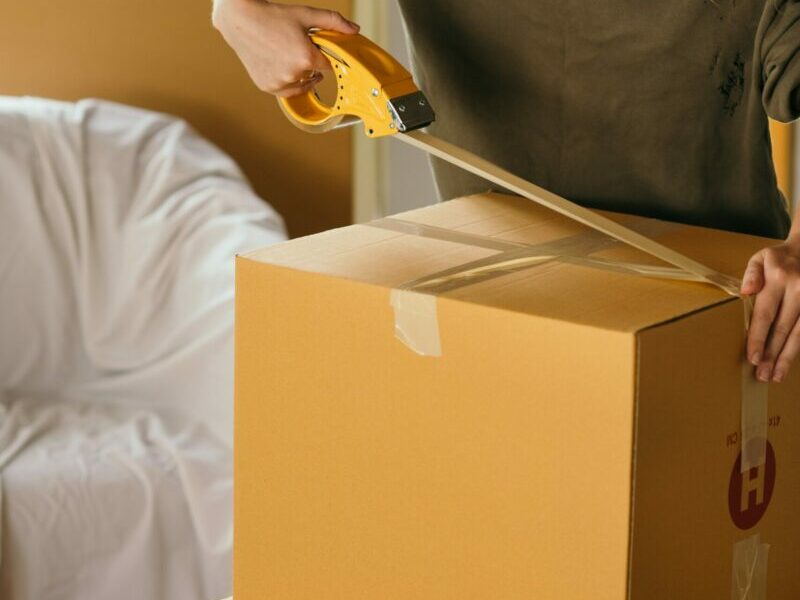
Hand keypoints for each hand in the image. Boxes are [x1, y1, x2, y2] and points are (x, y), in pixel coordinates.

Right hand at [212, 0, 358, 96]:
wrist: (240, 20)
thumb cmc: (272, 16)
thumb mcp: (306, 15)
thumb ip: (333, 22)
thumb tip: (354, 29)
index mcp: (306, 58)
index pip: (328, 66)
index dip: (324, 58)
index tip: (319, 52)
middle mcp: (293, 74)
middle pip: (313, 75)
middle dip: (309, 63)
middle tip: (295, 46)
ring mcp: (279, 83)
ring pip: (300, 84)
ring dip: (298, 74)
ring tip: (286, 54)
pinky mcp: (267, 87)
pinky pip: (285, 90)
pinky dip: (285, 81)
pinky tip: (280, 64)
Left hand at [741, 239, 799, 381]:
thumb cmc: (779, 259)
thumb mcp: (760, 258)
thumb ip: (751, 274)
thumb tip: (745, 292)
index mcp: (779, 279)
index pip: (766, 314)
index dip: (758, 337)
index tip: (752, 358)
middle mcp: (799, 290)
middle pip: (783, 328)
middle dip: (772, 354)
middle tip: (762, 375)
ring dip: (787, 357)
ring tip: (776, 375)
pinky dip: (798, 347)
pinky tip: (789, 362)